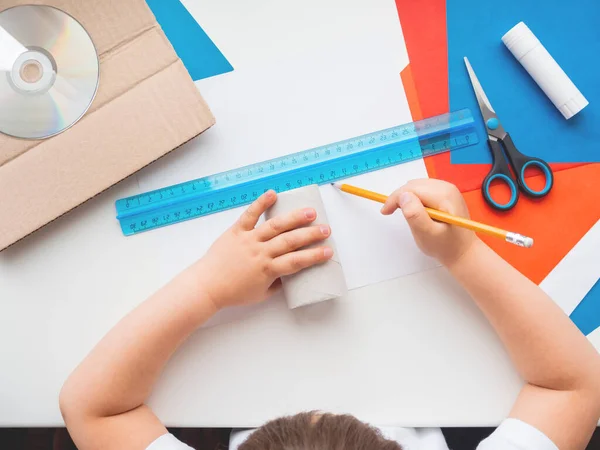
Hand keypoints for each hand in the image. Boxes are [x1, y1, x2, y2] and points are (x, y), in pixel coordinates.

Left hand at [193, 190, 332, 309]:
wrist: (207, 286)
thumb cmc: (234, 292)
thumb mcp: (261, 294)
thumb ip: (278, 283)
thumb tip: (290, 273)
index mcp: (268, 270)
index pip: (297, 262)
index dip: (314, 256)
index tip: (329, 252)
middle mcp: (260, 252)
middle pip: (290, 241)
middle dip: (311, 235)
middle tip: (326, 230)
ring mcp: (249, 239)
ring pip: (275, 226)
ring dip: (294, 218)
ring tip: (310, 212)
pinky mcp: (236, 231)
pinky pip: (250, 214)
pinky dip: (260, 203)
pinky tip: (273, 193)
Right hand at [381, 179, 478, 266]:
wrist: (464, 252)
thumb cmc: (445, 247)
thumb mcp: (427, 234)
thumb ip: (415, 215)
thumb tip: (403, 197)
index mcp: (444, 196)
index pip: (412, 189)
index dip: (395, 198)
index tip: (385, 212)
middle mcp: (447, 187)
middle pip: (414, 185)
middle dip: (400, 197)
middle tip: (390, 212)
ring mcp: (448, 189)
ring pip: (417, 185)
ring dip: (407, 197)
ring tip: (405, 213)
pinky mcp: (446, 193)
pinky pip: (423, 189)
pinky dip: (414, 198)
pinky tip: (415, 210)